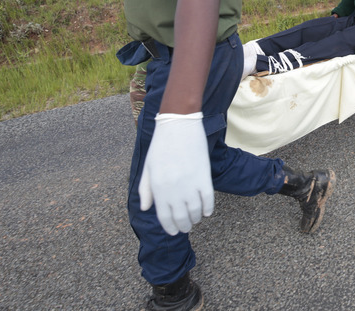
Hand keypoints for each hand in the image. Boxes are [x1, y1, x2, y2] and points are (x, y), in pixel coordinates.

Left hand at [139, 112, 213, 234]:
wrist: (179, 124)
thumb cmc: (161, 145)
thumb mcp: (148, 167)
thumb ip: (146, 190)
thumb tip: (146, 208)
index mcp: (158, 187)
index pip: (164, 216)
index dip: (169, 227)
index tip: (174, 232)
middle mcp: (174, 189)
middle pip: (181, 218)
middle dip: (184, 226)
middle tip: (185, 228)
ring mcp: (190, 183)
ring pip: (195, 211)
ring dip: (195, 219)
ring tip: (195, 220)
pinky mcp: (204, 176)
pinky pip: (208, 200)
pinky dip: (207, 209)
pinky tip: (205, 212)